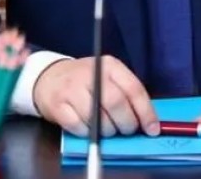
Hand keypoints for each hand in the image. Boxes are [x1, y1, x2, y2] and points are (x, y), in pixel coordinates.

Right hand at [32, 56, 159, 137]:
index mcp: (109, 65)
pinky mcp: (57, 105)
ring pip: (98, 119)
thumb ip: (126, 94)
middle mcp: (91, 74)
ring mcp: (72, 89)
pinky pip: (79, 127)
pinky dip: (87, 133)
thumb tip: (146, 121)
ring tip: (106, 128)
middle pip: (116, 103)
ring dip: (107, 131)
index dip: (146, 112)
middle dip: (126, 123)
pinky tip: (88, 127)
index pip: (133, 89)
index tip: (152, 129)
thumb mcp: (107, 78)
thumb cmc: (85, 81)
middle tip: (126, 130)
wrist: (48, 77)